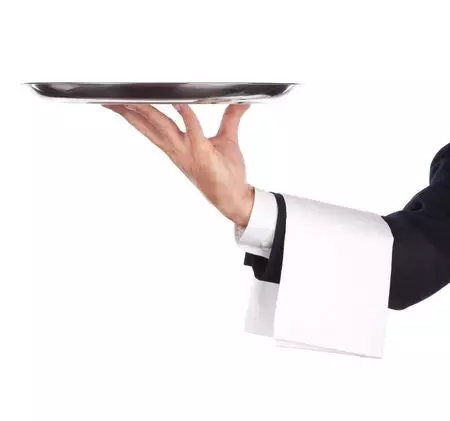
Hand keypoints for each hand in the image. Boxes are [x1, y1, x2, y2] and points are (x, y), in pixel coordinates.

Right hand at [102, 103, 254, 226]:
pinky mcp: (203, 153)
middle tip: (111, 100)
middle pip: (150, 127)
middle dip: (130, 113)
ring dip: (148, 113)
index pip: (152, 128)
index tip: (120, 105)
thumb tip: (240, 102)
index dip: (135, 117)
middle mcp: (178, 150)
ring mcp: (188, 152)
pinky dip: (186, 116)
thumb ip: (230, 118)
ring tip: (132, 100)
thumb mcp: (227, 139)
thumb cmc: (227, 173)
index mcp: (178, 147)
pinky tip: (178, 104)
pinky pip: (193, 130)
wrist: (235, 197)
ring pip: (163, 128)